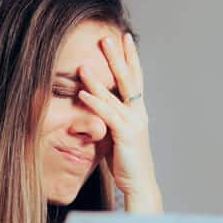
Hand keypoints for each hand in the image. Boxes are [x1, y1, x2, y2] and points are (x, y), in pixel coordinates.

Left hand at [77, 32, 161, 212]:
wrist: (140, 184)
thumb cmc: (126, 162)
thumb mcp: (117, 135)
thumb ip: (109, 119)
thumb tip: (95, 108)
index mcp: (138, 112)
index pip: (134, 79)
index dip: (130, 58)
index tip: (125, 39)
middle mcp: (138, 113)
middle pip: (128, 79)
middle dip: (118, 57)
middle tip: (108, 38)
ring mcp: (134, 122)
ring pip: (114, 95)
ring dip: (99, 78)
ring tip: (84, 63)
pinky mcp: (125, 134)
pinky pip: (107, 114)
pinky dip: (95, 102)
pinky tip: (82, 92)